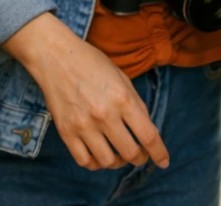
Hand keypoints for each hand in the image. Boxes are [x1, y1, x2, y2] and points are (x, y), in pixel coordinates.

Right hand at [3, 13, 167, 171]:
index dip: (159, 153)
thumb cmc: (92, 63)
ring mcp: (84, 126)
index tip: (163, 161)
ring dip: (118, 162)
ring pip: (108, 162)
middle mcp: (104, 115)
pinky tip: (100, 155)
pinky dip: (96, 164)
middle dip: (140, 158)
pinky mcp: (66, 133)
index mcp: (122, 98)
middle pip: (130, 153)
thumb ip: (135, 104)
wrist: (57, 57)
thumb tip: (145, 129)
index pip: (147, 135)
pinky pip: (84, 161)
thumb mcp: (122, 77)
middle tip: (141, 155)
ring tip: (119, 154)